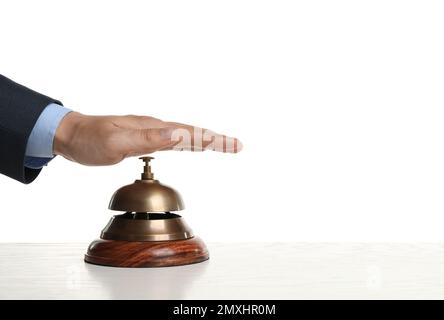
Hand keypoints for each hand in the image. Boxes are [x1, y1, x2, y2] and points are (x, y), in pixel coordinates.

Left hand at [53, 112, 242, 165]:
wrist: (71, 134)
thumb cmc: (91, 140)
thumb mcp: (117, 143)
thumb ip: (149, 139)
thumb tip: (179, 134)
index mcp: (152, 128)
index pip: (189, 133)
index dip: (213, 140)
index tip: (233, 144)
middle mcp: (155, 127)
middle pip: (192, 132)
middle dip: (217, 139)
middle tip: (237, 145)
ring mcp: (150, 132)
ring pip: (184, 136)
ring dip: (206, 140)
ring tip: (223, 144)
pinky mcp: (144, 139)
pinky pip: (173, 141)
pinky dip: (189, 143)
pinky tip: (192, 145)